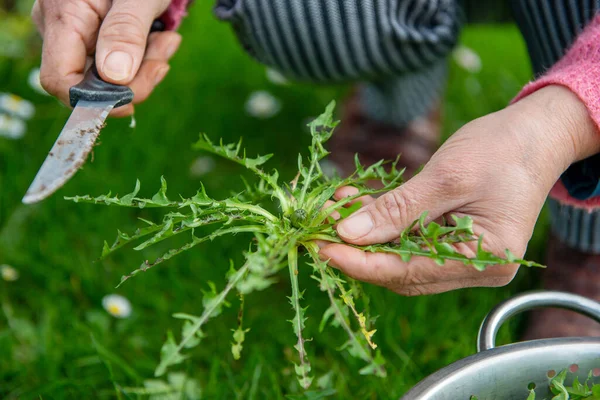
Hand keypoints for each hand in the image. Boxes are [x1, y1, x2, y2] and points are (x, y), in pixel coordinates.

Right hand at [32, 0, 180, 116]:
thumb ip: (125, 32)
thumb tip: (114, 79)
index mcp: (64, 17)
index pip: (60, 81)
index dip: (95, 100)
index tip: (134, 98)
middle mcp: (62, 29)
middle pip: (91, 84)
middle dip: (134, 80)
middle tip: (166, 51)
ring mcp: (77, 34)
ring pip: (108, 77)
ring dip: (145, 67)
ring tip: (168, 38)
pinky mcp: (96, 36)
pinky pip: (117, 64)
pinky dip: (143, 58)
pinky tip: (161, 36)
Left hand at [320, 85, 599, 295]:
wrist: (536, 133)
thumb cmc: (502, 149)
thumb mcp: (447, 176)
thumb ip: (398, 209)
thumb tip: (348, 234)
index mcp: (486, 259)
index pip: (408, 273)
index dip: (360, 263)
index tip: (321, 247)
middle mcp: (477, 267)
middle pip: (402, 271)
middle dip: (358, 250)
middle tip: (320, 228)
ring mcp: (467, 256)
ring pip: (402, 256)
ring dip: (366, 234)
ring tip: (335, 208)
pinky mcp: (456, 239)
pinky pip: (411, 240)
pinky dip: (383, 223)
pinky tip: (357, 202)